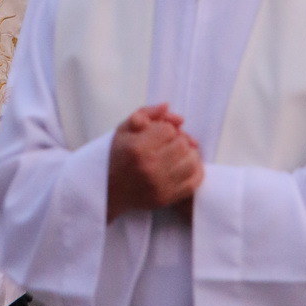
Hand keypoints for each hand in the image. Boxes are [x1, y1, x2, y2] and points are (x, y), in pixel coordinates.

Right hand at [107, 104, 203, 221]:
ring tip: (178, 154)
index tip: (158, 132)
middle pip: (182, 145)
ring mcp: (160, 185)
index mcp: (137, 148)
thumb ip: (146, 113)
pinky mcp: (167, 199)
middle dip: (178, 140)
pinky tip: (185, 166)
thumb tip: (167, 107)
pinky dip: (195, 171)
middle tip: (169, 143)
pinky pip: (194, 182)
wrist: (109, 190)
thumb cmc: (117, 156)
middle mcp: (150, 167)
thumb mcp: (124, 129)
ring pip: (191, 162)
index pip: (168, 130)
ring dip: (188, 154)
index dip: (166, 127)